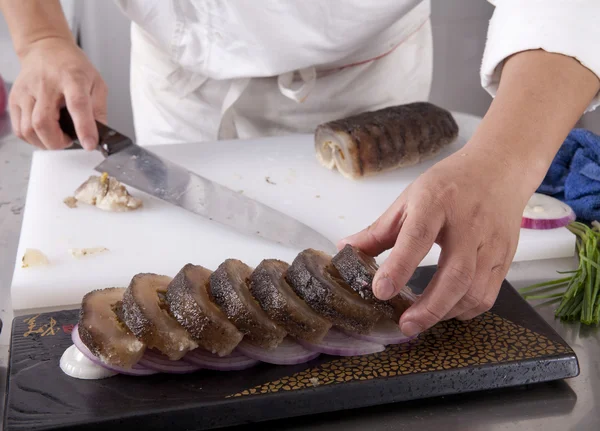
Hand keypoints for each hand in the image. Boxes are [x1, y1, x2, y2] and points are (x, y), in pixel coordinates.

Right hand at [9, 36, 106, 149]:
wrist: (45, 47)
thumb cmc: (72, 66)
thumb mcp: (96, 83)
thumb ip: (99, 109)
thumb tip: (99, 134)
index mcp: (72, 78)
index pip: (77, 105)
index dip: (84, 128)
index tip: (89, 144)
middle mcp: (46, 84)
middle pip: (43, 122)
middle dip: (57, 142)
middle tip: (69, 140)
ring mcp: (26, 91)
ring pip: (28, 129)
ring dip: (44, 142)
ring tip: (57, 137)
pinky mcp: (15, 99)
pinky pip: (19, 129)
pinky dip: (32, 138)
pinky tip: (43, 133)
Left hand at [341, 144, 533, 336]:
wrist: (500, 168)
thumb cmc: (451, 182)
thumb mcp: (410, 198)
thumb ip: (379, 230)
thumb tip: (347, 250)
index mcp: (437, 202)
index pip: (416, 237)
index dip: (399, 267)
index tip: (380, 291)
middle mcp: (468, 224)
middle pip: (454, 274)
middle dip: (429, 307)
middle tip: (405, 325)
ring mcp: (491, 242)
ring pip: (475, 290)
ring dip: (446, 312)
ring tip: (420, 319)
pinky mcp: (505, 257)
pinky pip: (488, 294)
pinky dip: (466, 310)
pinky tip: (447, 309)